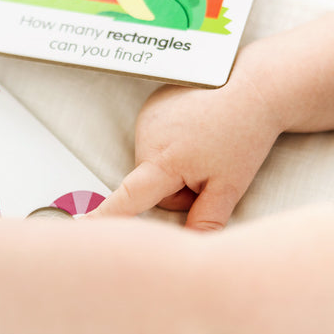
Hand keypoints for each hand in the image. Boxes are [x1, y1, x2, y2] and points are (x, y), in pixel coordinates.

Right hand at [92, 71, 282, 228]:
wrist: (255, 86)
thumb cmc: (245, 133)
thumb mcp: (231, 186)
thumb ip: (206, 220)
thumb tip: (189, 248)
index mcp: (165, 159)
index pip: (128, 197)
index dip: (103, 216)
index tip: (79, 226)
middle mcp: (148, 135)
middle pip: (150, 184)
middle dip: (176, 187)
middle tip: (209, 169)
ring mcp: (148, 117)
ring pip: (152, 163)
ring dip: (174, 164)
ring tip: (205, 145)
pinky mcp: (152, 105)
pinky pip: (155, 140)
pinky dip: (172, 142)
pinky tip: (196, 129)